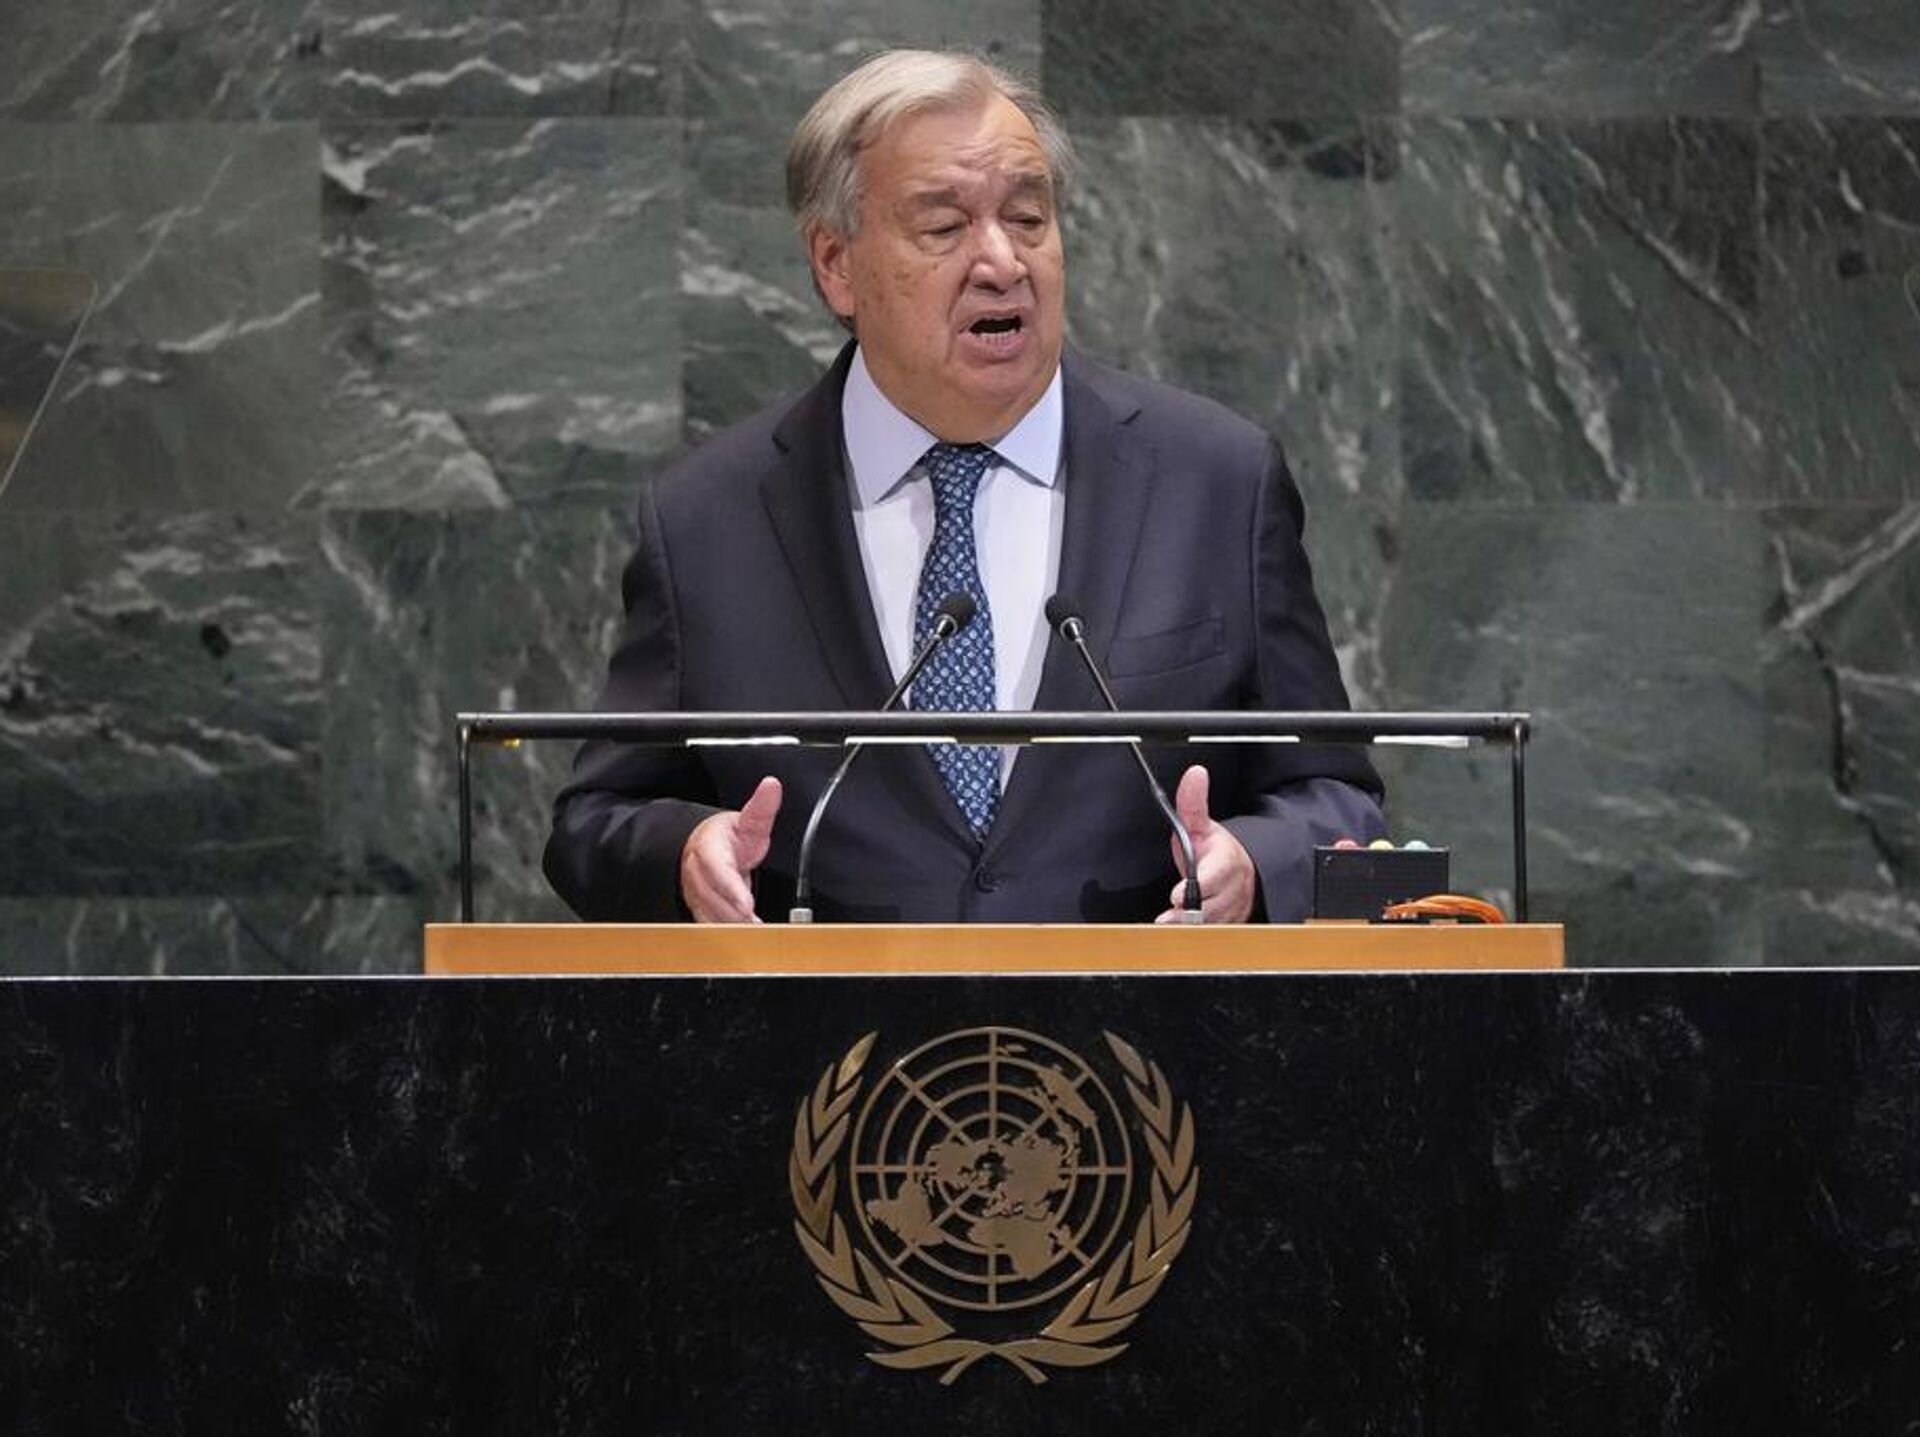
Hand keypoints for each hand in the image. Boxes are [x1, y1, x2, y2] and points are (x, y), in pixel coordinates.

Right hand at [679, 776, 782, 922]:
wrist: (701, 846)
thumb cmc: (726, 837)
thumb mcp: (747, 821)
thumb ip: (761, 808)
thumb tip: (772, 786)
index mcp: (708, 849)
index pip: (718, 871)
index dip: (731, 889)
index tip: (748, 904)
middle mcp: (696, 873)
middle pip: (712, 898)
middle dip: (735, 913)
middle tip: (758, 924)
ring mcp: (695, 891)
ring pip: (709, 914)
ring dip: (732, 925)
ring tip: (755, 932)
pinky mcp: (698, 907)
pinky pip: (709, 923)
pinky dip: (727, 931)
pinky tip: (746, 935)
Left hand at [1155, 765, 1256, 924]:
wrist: (1242, 871)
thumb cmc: (1215, 850)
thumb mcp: (1202, 825)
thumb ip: (1193, 803)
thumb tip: (1195, 773)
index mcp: (1226, 861)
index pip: (1216, 875)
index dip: (1198, 885)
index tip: (1177, 894)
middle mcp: (1232, 887)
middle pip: (1212, 905)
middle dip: (1188, 913)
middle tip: (1166, 918)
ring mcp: (1232, 908)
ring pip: (1212, 923)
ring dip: (1190, 927)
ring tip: (1169, 926)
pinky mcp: (1229, 925)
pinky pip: (1213, 934)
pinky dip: (1196, 935)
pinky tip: (1179, 933)